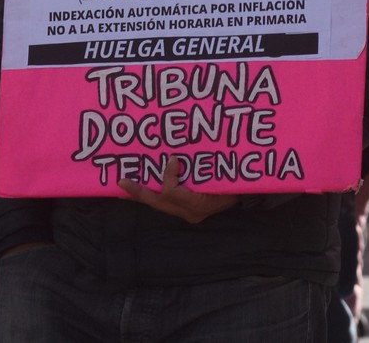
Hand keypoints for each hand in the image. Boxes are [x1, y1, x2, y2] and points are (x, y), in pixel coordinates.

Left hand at [118, 156, 236, 223]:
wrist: (248, 198)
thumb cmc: (235, 184)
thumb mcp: (220, 178)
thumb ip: (201, 170)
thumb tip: (176, 155)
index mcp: (196, 205)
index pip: (171, 192)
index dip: (168, 174)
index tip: (173, 158)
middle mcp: (189, 213)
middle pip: (158, 202)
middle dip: (138, 192)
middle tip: (121, 182)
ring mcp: (187, 213)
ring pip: (159, 204)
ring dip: (142, 194)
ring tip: (125, 187)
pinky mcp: (187, 210)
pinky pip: (166, 202)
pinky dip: (154, 194)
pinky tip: (144, 187)